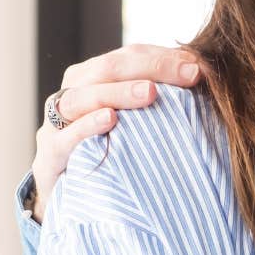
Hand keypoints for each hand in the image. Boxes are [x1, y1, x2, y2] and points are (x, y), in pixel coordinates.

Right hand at [29, 45, 202, 221]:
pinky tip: (110, 120)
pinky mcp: (50, 154)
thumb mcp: (134, 124)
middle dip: (152, 68)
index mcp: (93, 77)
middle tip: (189, 74)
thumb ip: (159, 101)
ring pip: (84, 96)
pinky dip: (87, 125)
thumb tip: (204, 77)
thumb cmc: (108, 154)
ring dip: (120, 92)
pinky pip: (66, 135)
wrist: (70, 199)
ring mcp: (57, 122)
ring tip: (152, 93)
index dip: (165, 58)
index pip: (129, 55)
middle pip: (108, 68)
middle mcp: (73, 92)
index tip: (200, 67)